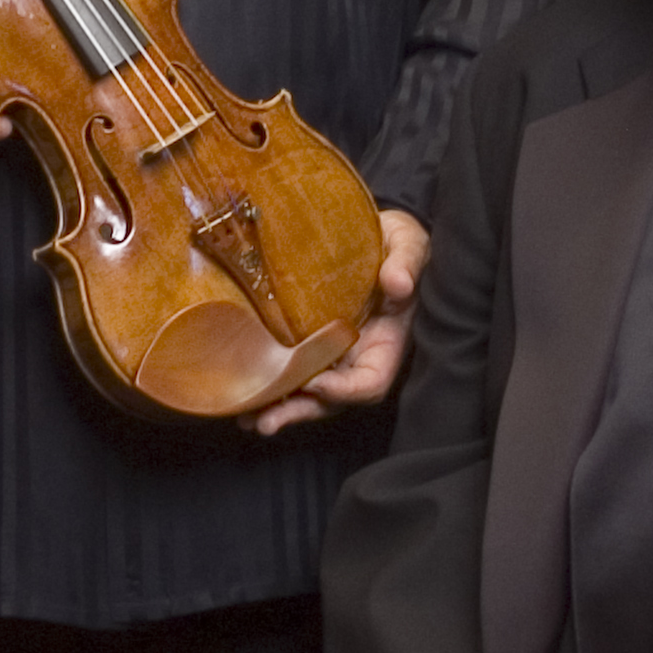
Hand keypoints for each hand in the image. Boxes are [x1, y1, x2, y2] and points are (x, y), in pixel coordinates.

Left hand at [248, 208, 428, 435]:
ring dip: (278, 406)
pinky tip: (244, 392)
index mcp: (388, 341)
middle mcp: (359, 355)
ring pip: (307, 390)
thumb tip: (397, 283)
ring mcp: (333, 350)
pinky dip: (270, 381)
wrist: (375, 231)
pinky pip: (291, 366)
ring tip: (247, 418)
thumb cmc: (398, 242)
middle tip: (265, 421)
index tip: (317, 383)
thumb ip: (405, 263)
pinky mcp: (308, 338)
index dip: (346, 390)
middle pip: (332, 397)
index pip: (371, 381)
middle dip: (300, 410)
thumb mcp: (408, 245)